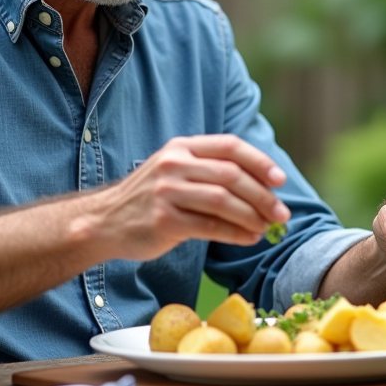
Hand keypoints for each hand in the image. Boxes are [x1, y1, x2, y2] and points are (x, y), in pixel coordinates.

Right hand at [90, 135, 290, 260]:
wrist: (104, 222)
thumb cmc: (150, 199)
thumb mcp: (174, 170)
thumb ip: (210, 170)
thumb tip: (264, 186)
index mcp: (181, 147)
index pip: (229, 146)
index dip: (259, 162)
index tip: (280, 180)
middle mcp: (174, 164)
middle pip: (231, 175)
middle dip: (262, 195)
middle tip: (281, 213)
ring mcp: (166, 192)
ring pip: (223, 200)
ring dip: (252, 216)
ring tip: (266, 228)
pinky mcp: (164, 220)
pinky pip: (210, 226)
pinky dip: (235, 233)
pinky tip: (248, 239)